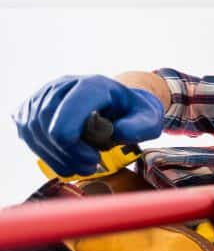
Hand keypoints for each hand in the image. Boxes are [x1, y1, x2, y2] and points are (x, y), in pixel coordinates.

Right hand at [13, 75, 163, 176]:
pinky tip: (66, 160)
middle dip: (67, 152)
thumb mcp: (149, 119)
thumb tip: (117, 133)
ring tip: (82, 165)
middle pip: (47, 122)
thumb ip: (140, 127)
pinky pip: (27, 132)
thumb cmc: (134, 113)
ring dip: (56, 156)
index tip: (93, 158)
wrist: (119, 103)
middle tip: (91, 166)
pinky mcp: (34, 108)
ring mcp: (45, 95)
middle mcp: (64, 85)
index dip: (73, 139)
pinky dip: (46, 153)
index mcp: (93, 85)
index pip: (68, 108)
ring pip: (33, 129)